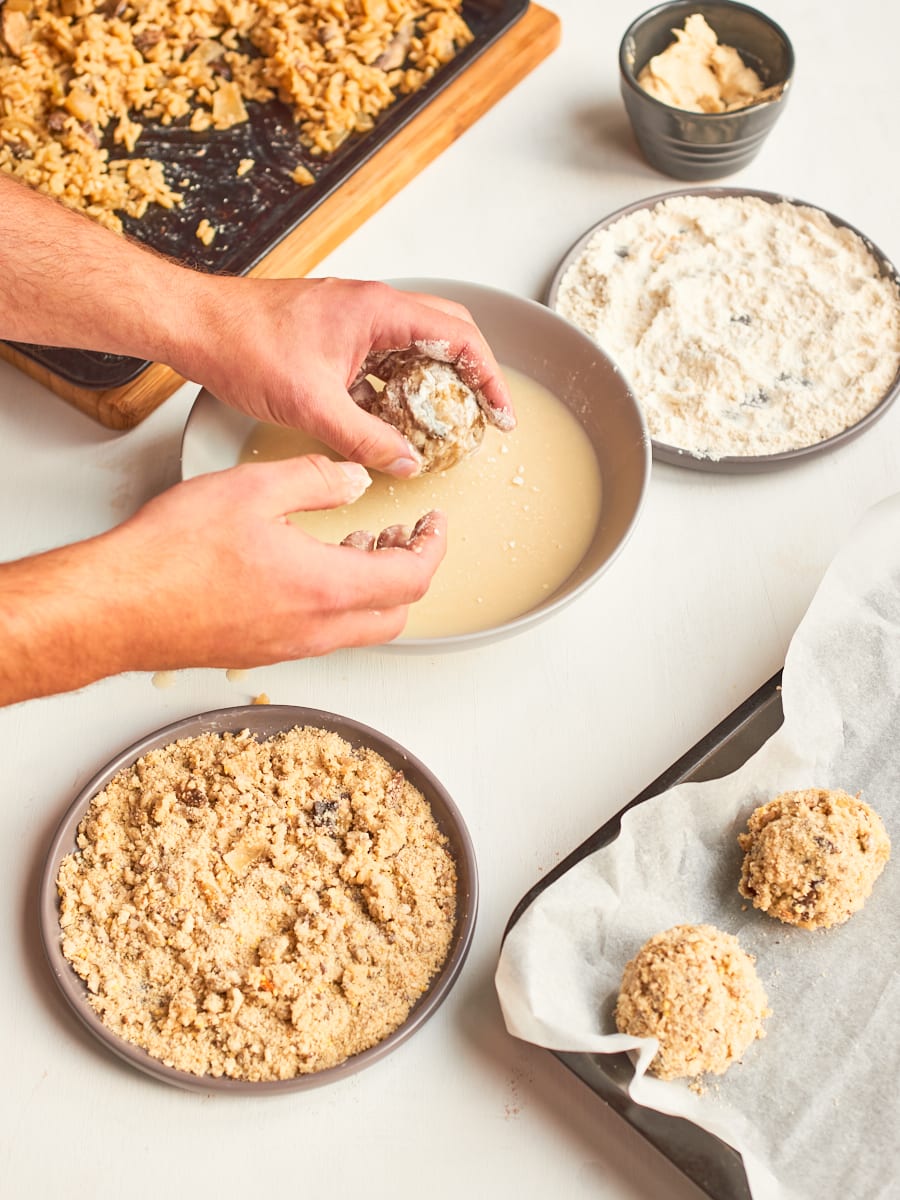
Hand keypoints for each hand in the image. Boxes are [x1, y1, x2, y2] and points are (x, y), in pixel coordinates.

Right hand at [0, 456, 446, 704]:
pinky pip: (322, 633)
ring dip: (372, 588)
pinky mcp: (262, 651)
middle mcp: (316, 629)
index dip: (433, 548)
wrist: (117, 607)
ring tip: (357, 544)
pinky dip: (337, 601)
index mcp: (327, 589)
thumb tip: (354, 479)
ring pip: (359, 628)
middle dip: (410, 572)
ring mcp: (289, 647)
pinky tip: (309, 567)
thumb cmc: (173, 554)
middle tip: (401, 536)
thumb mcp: (254, 489)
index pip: (412, 578)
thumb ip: (317, 479)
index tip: (433, 524)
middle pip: (395, 613)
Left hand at [182, 275, 514, 476]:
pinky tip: (388, 415)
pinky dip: (399, 381)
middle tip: (479, 415)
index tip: (500, 413)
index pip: (460, 336)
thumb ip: (364, 439)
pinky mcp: (336, 329)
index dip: (489, 378)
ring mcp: (354, 314)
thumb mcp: (312, 405)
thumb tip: (404, 462)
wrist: (194, 324)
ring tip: (439, 421)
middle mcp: (372, 304)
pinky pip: (385, 352)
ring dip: (433, 378)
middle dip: (471, 374)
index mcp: (378, 310)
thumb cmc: (242, 345)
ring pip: (416, 341)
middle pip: (448, 331)